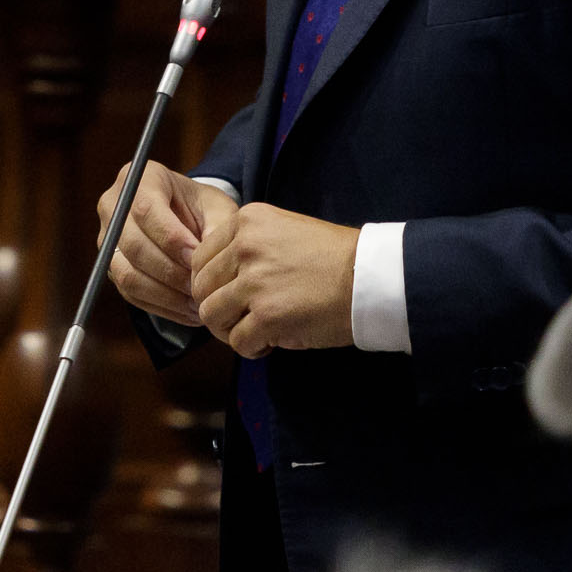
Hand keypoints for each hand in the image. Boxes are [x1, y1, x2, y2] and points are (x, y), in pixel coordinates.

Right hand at [97, 163, 238, 327]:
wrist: (186, 219)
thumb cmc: (203, 209)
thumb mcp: (218, 208)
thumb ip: (218, 227)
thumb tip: (207, 258)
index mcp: (141, 178)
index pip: (146, 209)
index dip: (170, 238)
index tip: (196, 258)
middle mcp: (114, 206)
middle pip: (132, 245)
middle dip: (169, 271)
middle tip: (200, 287)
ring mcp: (107, 238)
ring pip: (127, 274)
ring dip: (165, 294)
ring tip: (197, 304)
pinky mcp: (111, 267)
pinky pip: (130, 293)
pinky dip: (160, 306)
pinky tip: (188, 312)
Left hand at [194, 205, 357, 356]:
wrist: (371, 277)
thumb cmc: (334, 258)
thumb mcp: (284, 232)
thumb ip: (248, 248)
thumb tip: (217, 283)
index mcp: (248, 221)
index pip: (200, 258)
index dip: (211, 284)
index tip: (233, 296)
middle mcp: (245, 246)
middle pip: (201, 289)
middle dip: (219, 309)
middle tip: (243, 319)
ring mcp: (255, 282)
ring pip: (211, 316)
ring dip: (230, 330)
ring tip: (256, 332)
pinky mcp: (267, 316)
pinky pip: (237, 342)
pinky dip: (252, 349)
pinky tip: (272, 343)